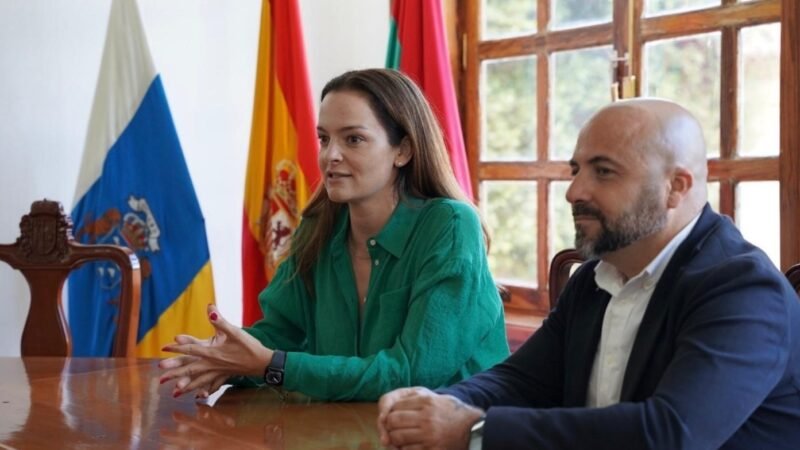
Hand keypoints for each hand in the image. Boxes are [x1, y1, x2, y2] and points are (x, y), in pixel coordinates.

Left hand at [158, 304, 272, 396]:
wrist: (262, 362)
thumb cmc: (249, 346)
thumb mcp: (235, 331)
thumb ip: (220, 321)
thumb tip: (209, 310)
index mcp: (213, 353)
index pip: (191, 350)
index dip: (177, 348)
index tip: (164, 347)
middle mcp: (213, 364)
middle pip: (190, 368)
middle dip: (175, 372)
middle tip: (160, 376)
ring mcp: (218, 372)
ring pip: (199, 381)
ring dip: (186, 386)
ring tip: (174, 393)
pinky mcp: (225, 376)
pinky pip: (211, 385)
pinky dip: (204, 391)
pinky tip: (199, 396)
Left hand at [377, 387, 483, 449]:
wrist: (474, 429)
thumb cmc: (454, 412)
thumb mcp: (438, 398)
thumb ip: (417, 399)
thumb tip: (392, 407)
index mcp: (427, 401)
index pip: (396, 406)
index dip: (390, 411)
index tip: (392, 416)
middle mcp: (426, 417)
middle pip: (393, 421)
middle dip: (389, 425)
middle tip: (392, 428)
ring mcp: (428, 434)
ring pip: (397, 437)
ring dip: (394, 439)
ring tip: (399, 439)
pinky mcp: (431, 449)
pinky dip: (404, 449)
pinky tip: (408, 446)